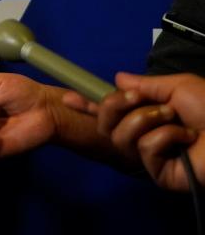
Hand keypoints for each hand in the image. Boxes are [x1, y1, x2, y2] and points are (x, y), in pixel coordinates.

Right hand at [67, 72, 204, 190]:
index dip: (87, 105)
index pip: (111, 111)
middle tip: (135, 100)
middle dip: (114, 106)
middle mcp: (143, 134)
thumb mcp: (176, 86)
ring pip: (120, 135)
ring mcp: (149, 155)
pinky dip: (165, 137)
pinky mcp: (157, 173)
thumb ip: (144, 84)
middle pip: (104, 123)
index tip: (66, 96)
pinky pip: (144, 149)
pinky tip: (185, 140)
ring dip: (148, 120)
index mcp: (148, 114)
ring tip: (174, 120)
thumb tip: (118, 79)